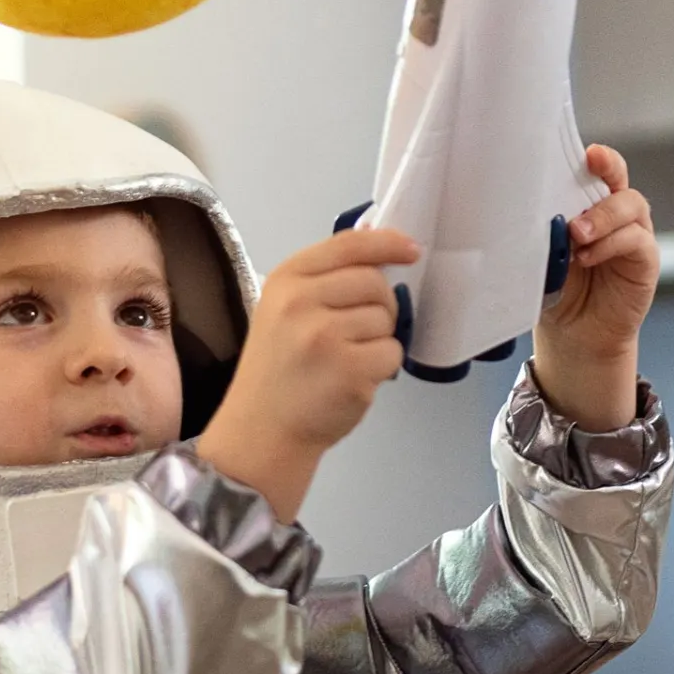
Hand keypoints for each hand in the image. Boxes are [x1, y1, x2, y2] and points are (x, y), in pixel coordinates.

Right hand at [197, 227, 417, 522]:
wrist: (262, 431)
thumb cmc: (278, 370)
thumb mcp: (284, 310)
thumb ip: (326, 282)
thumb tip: (384, 257)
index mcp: (286, 280)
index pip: (348, 245)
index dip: (387, 243)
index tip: (411, 250)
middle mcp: (302, 302)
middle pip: (374, 282)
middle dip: (381, 304)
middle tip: (360, 330)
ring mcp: (326, 337)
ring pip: (387, 319)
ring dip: (378, 339)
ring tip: (345, 359)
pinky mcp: (351, 371)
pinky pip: (392, 353)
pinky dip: (382, 367)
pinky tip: (353, 379)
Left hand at [533, 145, 656, 428]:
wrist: (574, 334)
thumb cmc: (554, 286)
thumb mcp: (540, 253)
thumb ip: (541, 231)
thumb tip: (520, 214)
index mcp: (586, 202)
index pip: (595, 168)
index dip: (597, 157)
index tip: (588, 152)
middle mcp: (613, 212)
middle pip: (618, 177)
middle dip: (605, 170)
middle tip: (585, 180)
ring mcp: (633, 234)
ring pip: (630, 206)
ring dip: (603, 217)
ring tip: (577, 235)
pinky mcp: (645, 260)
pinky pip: (636, 241)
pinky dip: (611, 245)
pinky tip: (588, 258)